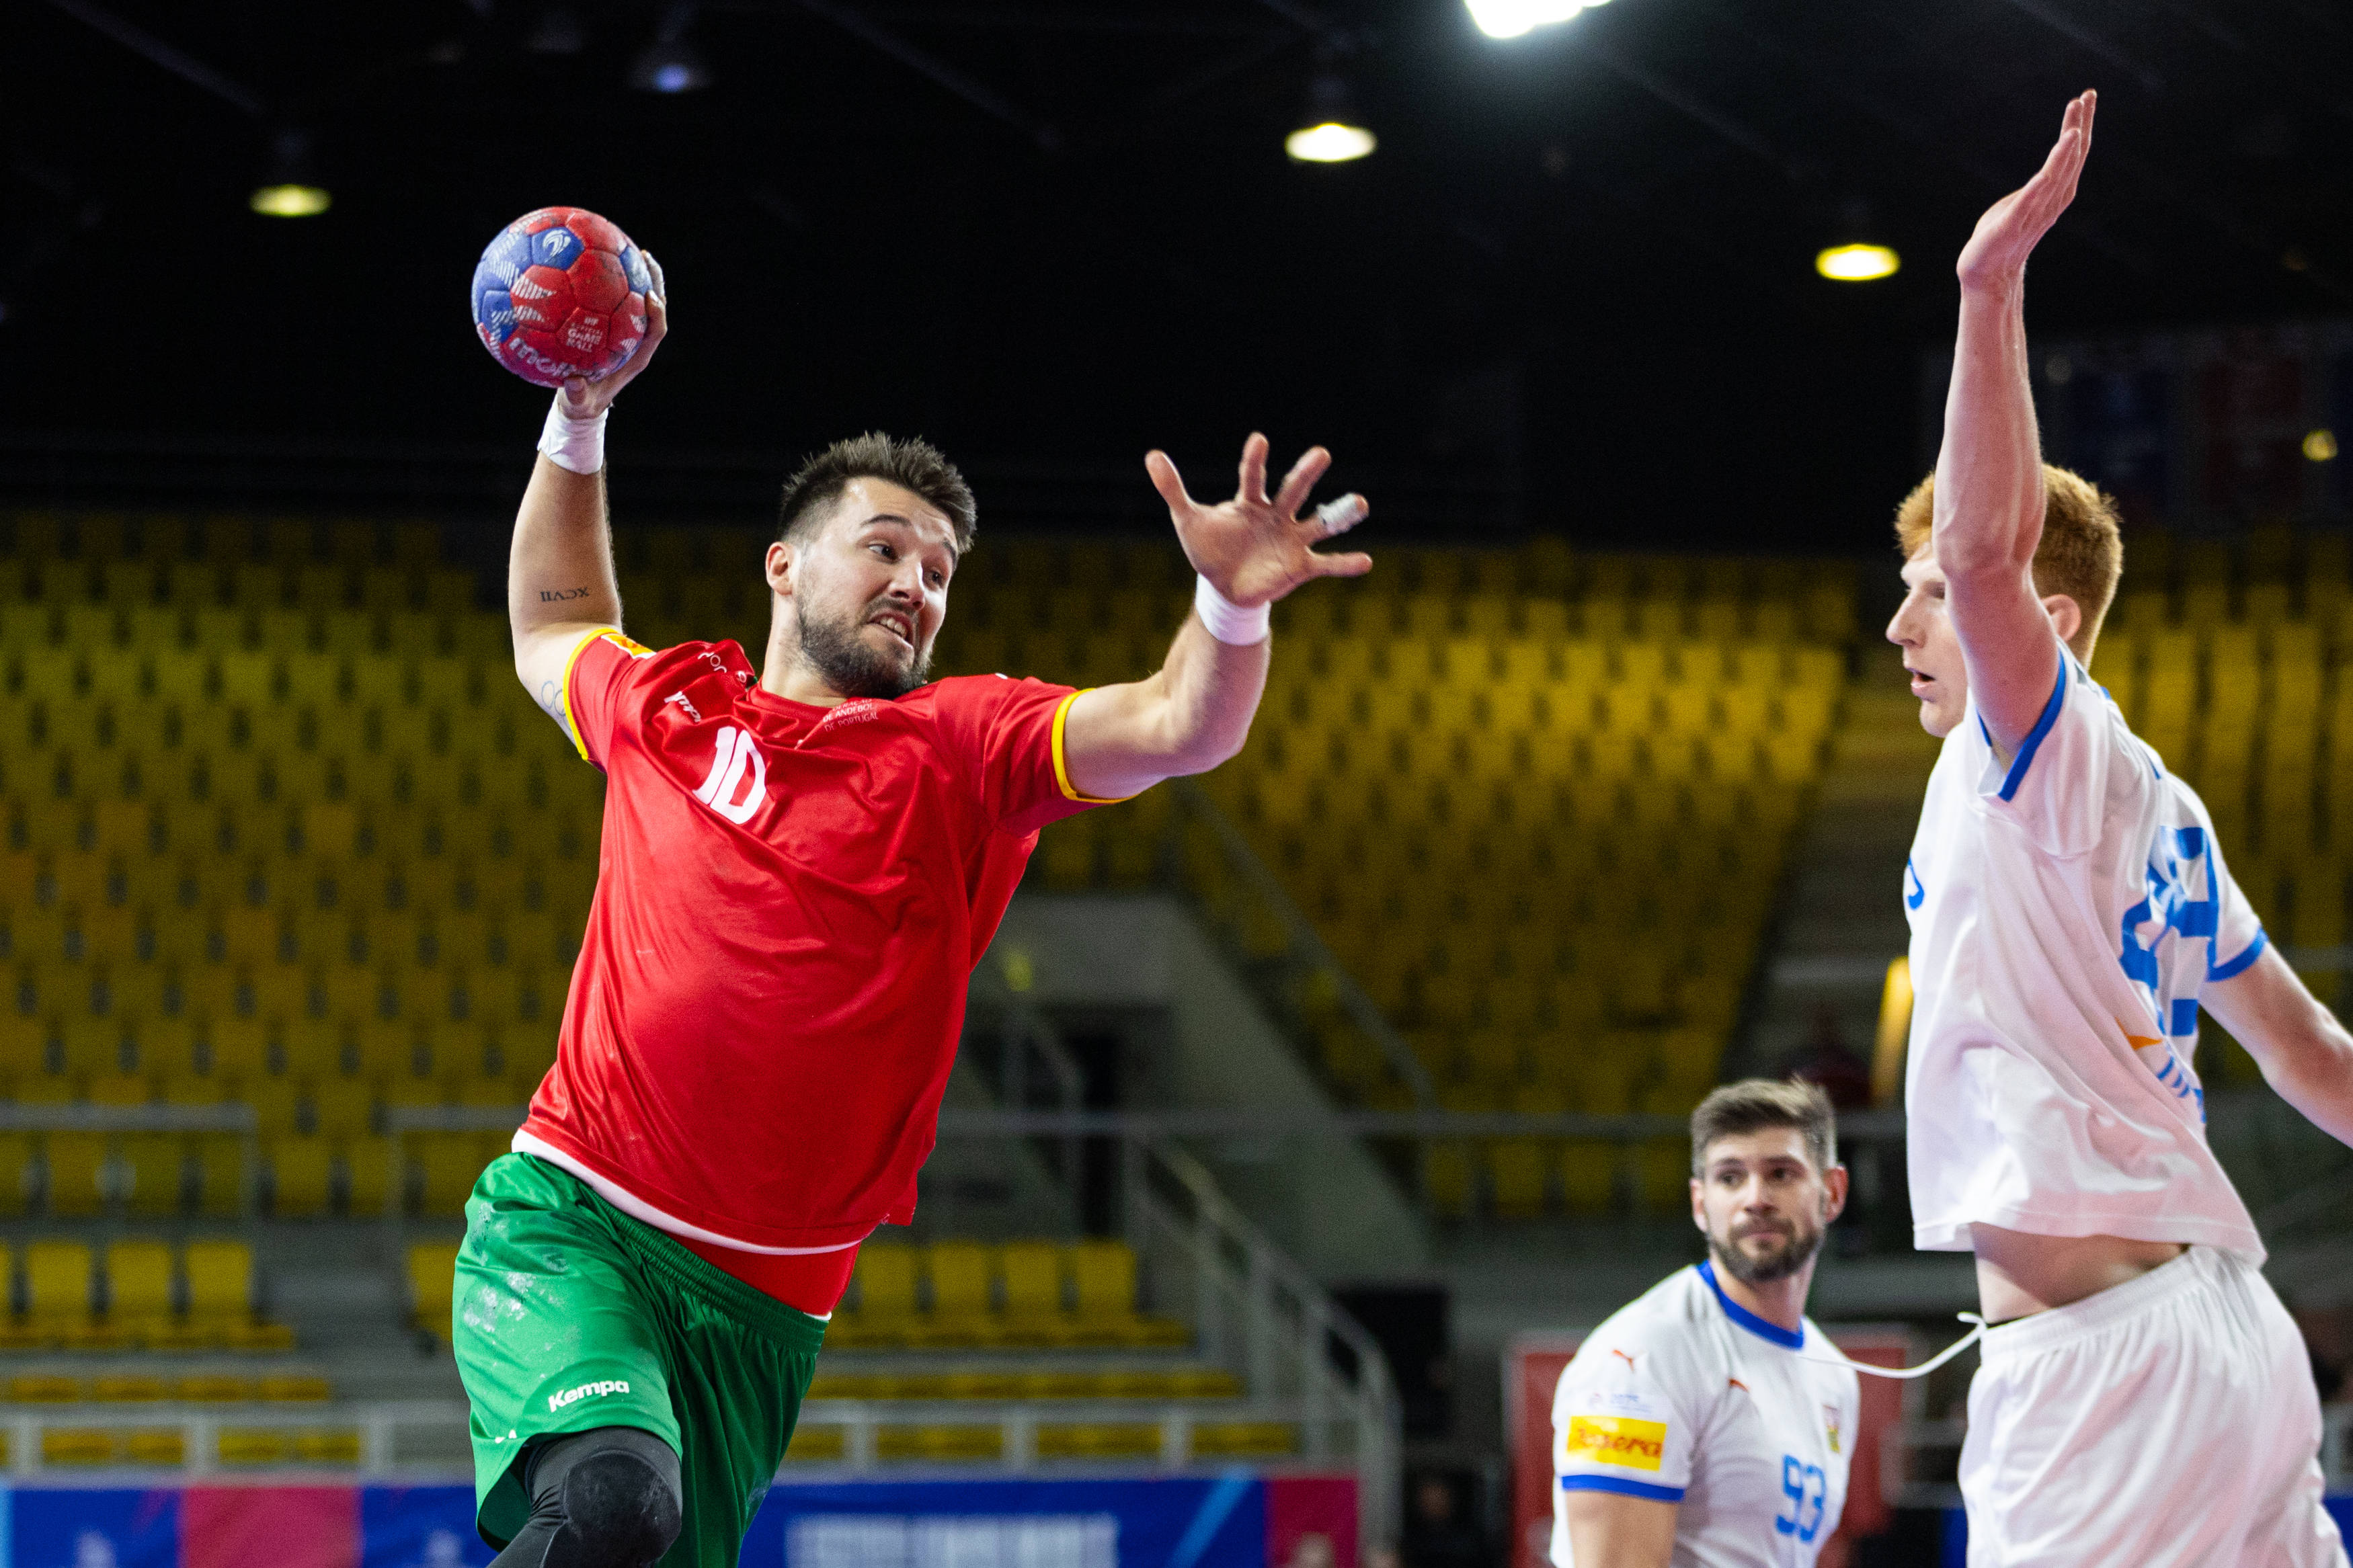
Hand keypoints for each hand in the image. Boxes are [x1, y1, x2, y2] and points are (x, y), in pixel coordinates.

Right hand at [557, 252, 668, 419]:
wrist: (582, 403)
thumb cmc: (583, 402)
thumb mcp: (579, 402)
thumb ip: (577, 395)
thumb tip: (572, 382)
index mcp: (636, 357)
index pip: (656, 331)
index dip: (657, 313)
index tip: (650, 297)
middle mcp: (635, 341)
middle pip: (653, 306)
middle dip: (653, 280)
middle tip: (643, 255)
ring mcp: (625, 332)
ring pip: (637, 297)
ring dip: (634, 273)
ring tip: (625, 247)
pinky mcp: (611, 326)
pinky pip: (613, 298)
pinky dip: (607, 279)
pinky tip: (589, 258)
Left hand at [1143, 434, 1371, 607]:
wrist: (1223, 588)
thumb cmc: (1209, 548)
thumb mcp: (1188, 520)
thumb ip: (1173, 489)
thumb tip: (1151, 455)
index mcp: (1251, 501)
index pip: (1253, 476)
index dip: (1255, 460)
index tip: (1259, 441)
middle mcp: (1277, 515)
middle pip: (1294, 490)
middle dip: (1306, 473)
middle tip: (1321, 453)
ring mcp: (1292, 539)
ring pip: (1320, 523)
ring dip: (1341, 514)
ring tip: (1361, 504)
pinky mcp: (1300, 566)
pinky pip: (1326, 563)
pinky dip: (1345, 563)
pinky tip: (1366, 561)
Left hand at [1957, 92, 2094, 292]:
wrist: (1984, 278)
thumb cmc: (1998, 241)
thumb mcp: (2016, 207)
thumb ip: (2032, 191)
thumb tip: (2042, 179)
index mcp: (2051, 196)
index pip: (2071, 156)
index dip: (2079, 126)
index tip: (2084, 98)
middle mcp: (2050, 202)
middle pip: (2072, 159)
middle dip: (2081, 126)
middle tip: (2088, 95)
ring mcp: (2035, 213)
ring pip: (2058, 175)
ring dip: (2067, 149)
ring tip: (2076, 124)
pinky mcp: (2014, 222)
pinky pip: (2034, 195)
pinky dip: (2047, 175)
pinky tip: (2055, 159)